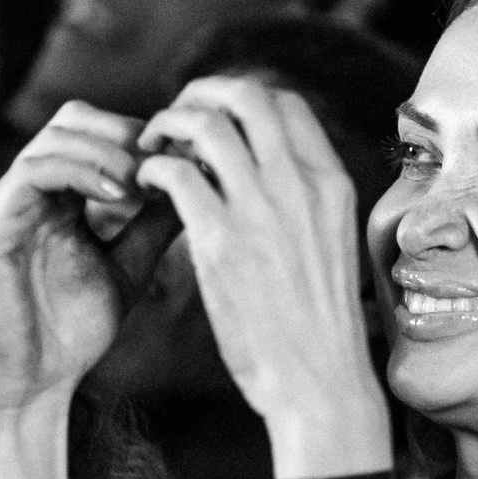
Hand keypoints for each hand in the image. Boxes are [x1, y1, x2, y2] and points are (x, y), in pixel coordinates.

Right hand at [0, 103, 181, 413]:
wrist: (29, 389)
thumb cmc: (72, 335)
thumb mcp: (128, 267)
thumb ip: (154, 224)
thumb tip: (197, 179)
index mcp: (52, 195)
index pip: (92, 128)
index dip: (139, 134)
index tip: (183, 158)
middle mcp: (23, 191)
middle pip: (72, 118)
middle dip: (126, 133)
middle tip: (166, 163)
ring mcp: (2, 204)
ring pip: (54, 138)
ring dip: (109, 152)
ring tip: (147, 185)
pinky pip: (33, 172)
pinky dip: (81, 173)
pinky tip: (120, 199)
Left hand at [135, 78, 387, 476]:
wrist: (320, 384)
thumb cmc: (320, 327)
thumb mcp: (330, 246)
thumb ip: (304, 203)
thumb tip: (265, 174)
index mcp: (332, 184)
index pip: (287, 103)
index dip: (243, 98)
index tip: (214, 118)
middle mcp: (301, 185)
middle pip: (246, 96)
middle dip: (201, 94)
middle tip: (174, 119)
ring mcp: (261, 210)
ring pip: (206, 125)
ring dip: (168, 126)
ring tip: (150, 150)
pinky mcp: (220, 242)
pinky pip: (176, 174)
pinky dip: (152, 168)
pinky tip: (144, 187)